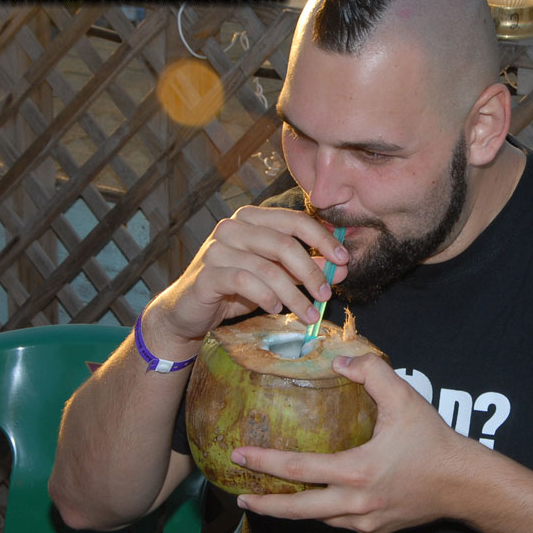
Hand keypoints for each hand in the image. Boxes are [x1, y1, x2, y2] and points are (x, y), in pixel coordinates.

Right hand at [144, 206, 349, 358]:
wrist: (188, 311)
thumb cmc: (234, 289)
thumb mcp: (275, 276)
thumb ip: (303, 269)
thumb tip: (340, 269)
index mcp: (252, 219)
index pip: (294, 220)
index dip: (323, 239)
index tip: (344, 260)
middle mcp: (233, 227)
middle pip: (284, 244)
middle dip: (312, 272)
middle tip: (327, 295)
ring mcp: (217, 248)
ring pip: (268, 268)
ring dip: (294, 295)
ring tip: (308, 314)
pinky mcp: (207, 273)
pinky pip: (246, 282)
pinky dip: (266, 297)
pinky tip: (275, 309)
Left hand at [230, 353, 477, 532]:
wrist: (465, 484)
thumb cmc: (434, 440)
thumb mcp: (405, 397)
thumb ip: (372, 372)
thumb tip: (339, 362)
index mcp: (358, 471)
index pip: (300, 469)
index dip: (265, 461)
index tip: (240, 453)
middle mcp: (357, 502)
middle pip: (298, 511)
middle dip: (265, 504)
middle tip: (239, 494)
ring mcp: (366, 521)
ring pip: (319, 520)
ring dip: (292, 512)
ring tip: (271, 499)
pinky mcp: (375, 530)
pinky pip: (341, 522)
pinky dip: (324, 513)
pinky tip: (318, 501)